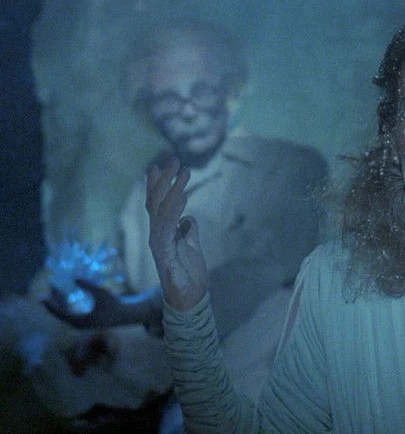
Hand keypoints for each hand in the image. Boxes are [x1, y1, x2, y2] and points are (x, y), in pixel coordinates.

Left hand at [42, 279, 125, 327]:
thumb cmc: (113, 305)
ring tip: (57, 290)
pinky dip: (67, 305)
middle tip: (51, 287)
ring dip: (61, 302)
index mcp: (80, 321)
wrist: (124, 316)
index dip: (51, 306)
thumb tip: (75, 278)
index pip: (61, 314)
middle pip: (62, 313)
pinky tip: (66, 296)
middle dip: (55, 300)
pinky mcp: (85, 322)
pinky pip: (71, 314)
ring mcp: (82, 324)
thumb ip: (88, 285)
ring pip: (66, 313)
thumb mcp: (101, 293)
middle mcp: (79, 325)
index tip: (43, 298)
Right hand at [146, 158, 207, 310]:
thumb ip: (188, 233)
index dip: (158, 185)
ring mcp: (159, 244)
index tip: (160, 165)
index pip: (158, 204)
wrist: (190, 298)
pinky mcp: (164, 254)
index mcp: (163, 233)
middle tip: (174, 160)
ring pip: (162, 211)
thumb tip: (187, 219)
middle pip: (157, 202)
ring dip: (173, 190)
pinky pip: (167, 229)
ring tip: (184, 173)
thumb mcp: (193, 248)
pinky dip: (173, 212)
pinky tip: (181, 198)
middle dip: (165, 180)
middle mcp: (157, 235)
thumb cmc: (189, 275)